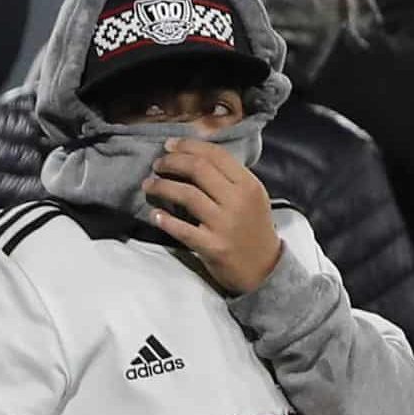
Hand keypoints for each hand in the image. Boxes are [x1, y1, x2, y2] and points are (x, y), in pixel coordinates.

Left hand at [145, 138, 282, 293]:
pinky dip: (164, 220)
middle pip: (198, 169)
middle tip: (157, 164)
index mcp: (248, 185)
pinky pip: (182, 229)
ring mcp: (225, 225)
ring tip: (149, 184)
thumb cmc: (253, 228)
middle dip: (171, 162)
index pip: (215, 155)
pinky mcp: (213, 247)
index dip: (188, 146)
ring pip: (186, 195)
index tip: (169, 145)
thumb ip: (229, 177)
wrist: (264, 269)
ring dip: (162, 186)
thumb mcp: (252, 197)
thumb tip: (193, 155)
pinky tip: (154, 214)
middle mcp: (237, 201)